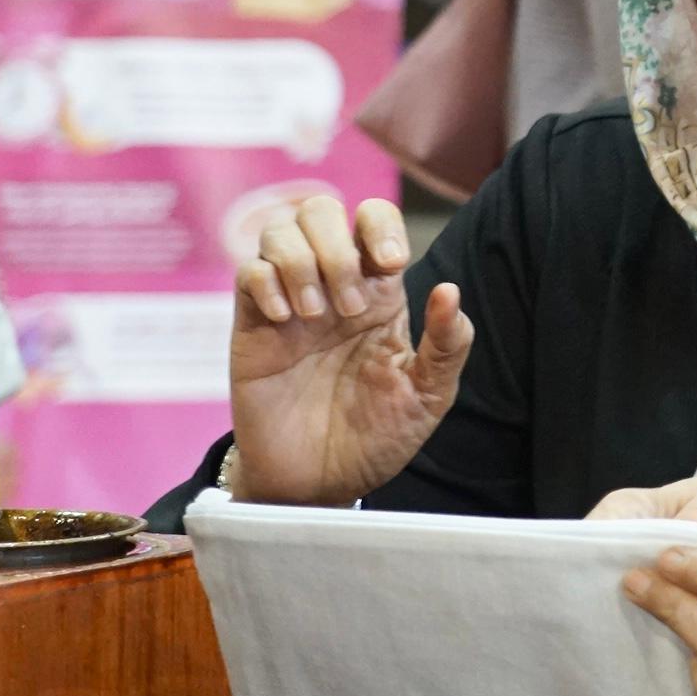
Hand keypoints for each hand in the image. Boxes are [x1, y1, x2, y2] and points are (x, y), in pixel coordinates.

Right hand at [228, 196, 471, 503]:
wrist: (319, 485)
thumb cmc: (377, 438)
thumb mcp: (427, 397)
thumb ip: (446, 346)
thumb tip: (449, 288)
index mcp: (380, 295)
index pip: (373, 220)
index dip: (380, 223)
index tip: (391, 263)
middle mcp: (332, 287)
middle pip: (320, 210)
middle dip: (337, 245)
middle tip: (349, 306)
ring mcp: (289, 303)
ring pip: (279, 230)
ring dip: (300, 261)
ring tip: (314, 315)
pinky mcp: (252, 328)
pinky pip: (247, 272)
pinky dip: (266, 283)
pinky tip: (285, 320)